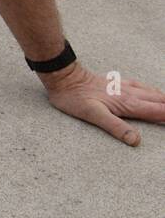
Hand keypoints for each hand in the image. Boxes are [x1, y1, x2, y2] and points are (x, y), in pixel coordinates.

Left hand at [42, 62, 164, 144]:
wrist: (63, 76)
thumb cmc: (75, 97)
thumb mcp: (93, 115)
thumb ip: (116, 127)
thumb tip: (136, 141)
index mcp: (129, 104)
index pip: (159, 112)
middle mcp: (130, 94)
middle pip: (160, 101)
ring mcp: (123, 87)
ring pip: (152, 92)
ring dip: (164, 99)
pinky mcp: (115, 83)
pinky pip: (140, 86)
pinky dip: (152, 90)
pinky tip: (150, 90)